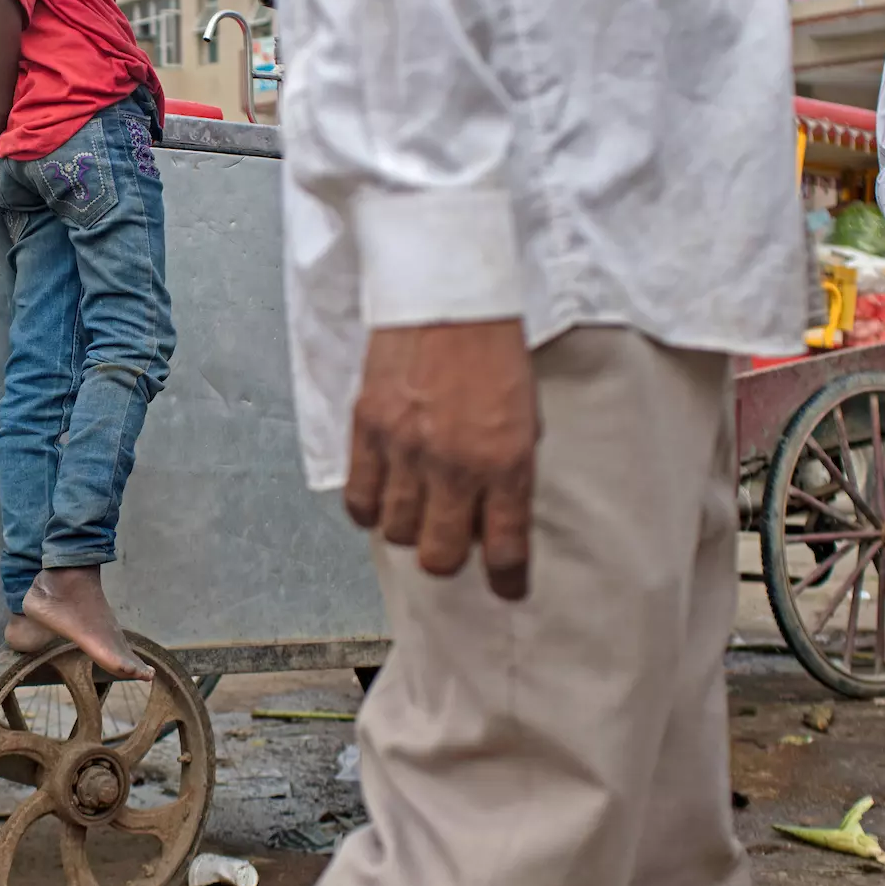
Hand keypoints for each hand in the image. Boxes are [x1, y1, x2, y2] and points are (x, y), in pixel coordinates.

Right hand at [344, 320, 538, 598]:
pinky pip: (359, 499)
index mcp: (505, 461)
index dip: (508, 582)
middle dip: (449, 558)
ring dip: (409, 528)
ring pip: (397, 532)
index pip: (507, 548)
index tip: (508, 590)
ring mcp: (405, 449)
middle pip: (441, 556)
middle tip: (451, 543)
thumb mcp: (525, 416)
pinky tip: (381, 497)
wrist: (448, 295)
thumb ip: (509, 471)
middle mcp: (454, 465)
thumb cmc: (492, 350)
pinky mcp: (367, 430)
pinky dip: (369, 508)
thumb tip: (493, 515)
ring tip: (415, 509)